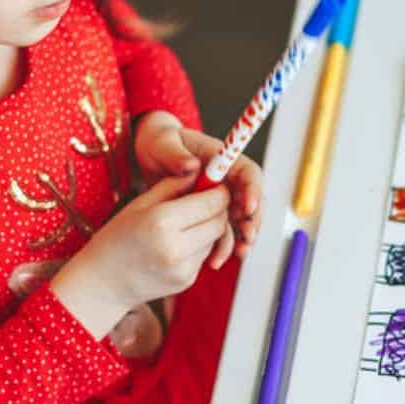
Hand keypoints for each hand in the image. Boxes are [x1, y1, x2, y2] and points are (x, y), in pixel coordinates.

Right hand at [49, 172, 228, 340]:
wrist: (102, 283)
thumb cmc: (116, 238)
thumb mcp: (139, 204)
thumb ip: (172, 185)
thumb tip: (199, 170)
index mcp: (161, 221)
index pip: (211, 202)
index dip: (219, 191)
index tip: (216, 185)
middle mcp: (175, 247)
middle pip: (219, 221)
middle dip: (217, 209)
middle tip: (204, 201)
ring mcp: (183, 268)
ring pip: (214, 239)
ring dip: (207, 228)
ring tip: (183, 225)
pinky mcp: (186, 281)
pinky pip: (203, 256)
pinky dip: (197, 247)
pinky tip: (175, 245)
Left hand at [133, 111, 262, 267]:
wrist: (151, 156)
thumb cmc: (160, 144)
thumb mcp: (163, 144)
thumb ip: (176, 156)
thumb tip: (192, 166)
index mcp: (223, 158)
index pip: (248, 173)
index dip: (253, 190)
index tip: (248, 208)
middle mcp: (228, 179)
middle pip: (251, 200)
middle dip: (252, 220)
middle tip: (248, 237)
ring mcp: (222, 197)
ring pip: (240, 220)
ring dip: (242, 238)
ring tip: (239, 254)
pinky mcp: (211, 213)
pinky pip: (222, 231)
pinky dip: (222, 246)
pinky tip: (216, 259)